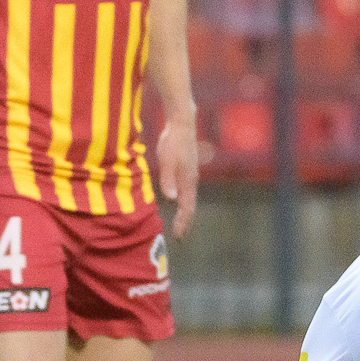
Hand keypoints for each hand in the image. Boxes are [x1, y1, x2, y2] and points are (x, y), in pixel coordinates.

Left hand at [158, 109, 199, 238]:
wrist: (183, 124)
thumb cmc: (173, 142)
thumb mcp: (167, 161)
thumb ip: (168, 180)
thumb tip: (171, 198)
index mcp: (188, 181)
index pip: (187, 207)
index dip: (183, 222)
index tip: (178, 236)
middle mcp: (192, 180)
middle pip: (190, 206)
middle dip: (185, 221)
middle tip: (179, 236)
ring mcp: (190, 175)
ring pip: (188, 198)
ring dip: (184, 212)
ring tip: (178, 222)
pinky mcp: (186, 168)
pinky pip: (186, 190)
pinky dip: (182, 200)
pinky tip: (175, 201)